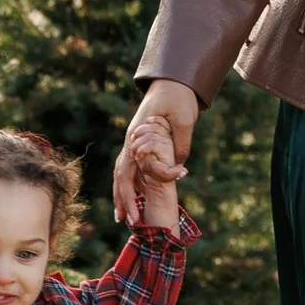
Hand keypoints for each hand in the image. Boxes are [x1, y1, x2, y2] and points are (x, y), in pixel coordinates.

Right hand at [115, 82, 197, 225]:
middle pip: (120, 176)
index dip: (127, 196)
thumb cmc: (179, 98)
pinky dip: (132, 183)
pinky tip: (137, 196)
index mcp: (137, 139)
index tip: (133, 215)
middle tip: (125, 222)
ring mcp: (134, 142)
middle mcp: (131, 142)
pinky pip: (132, 166)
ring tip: (125, 216)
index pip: (126, 173)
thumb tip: (180, 169)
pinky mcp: (140, 142)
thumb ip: (181, 145)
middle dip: (121, 201)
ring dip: (123, 194)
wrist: (173, 81)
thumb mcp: (184, 121)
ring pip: (123, 172)